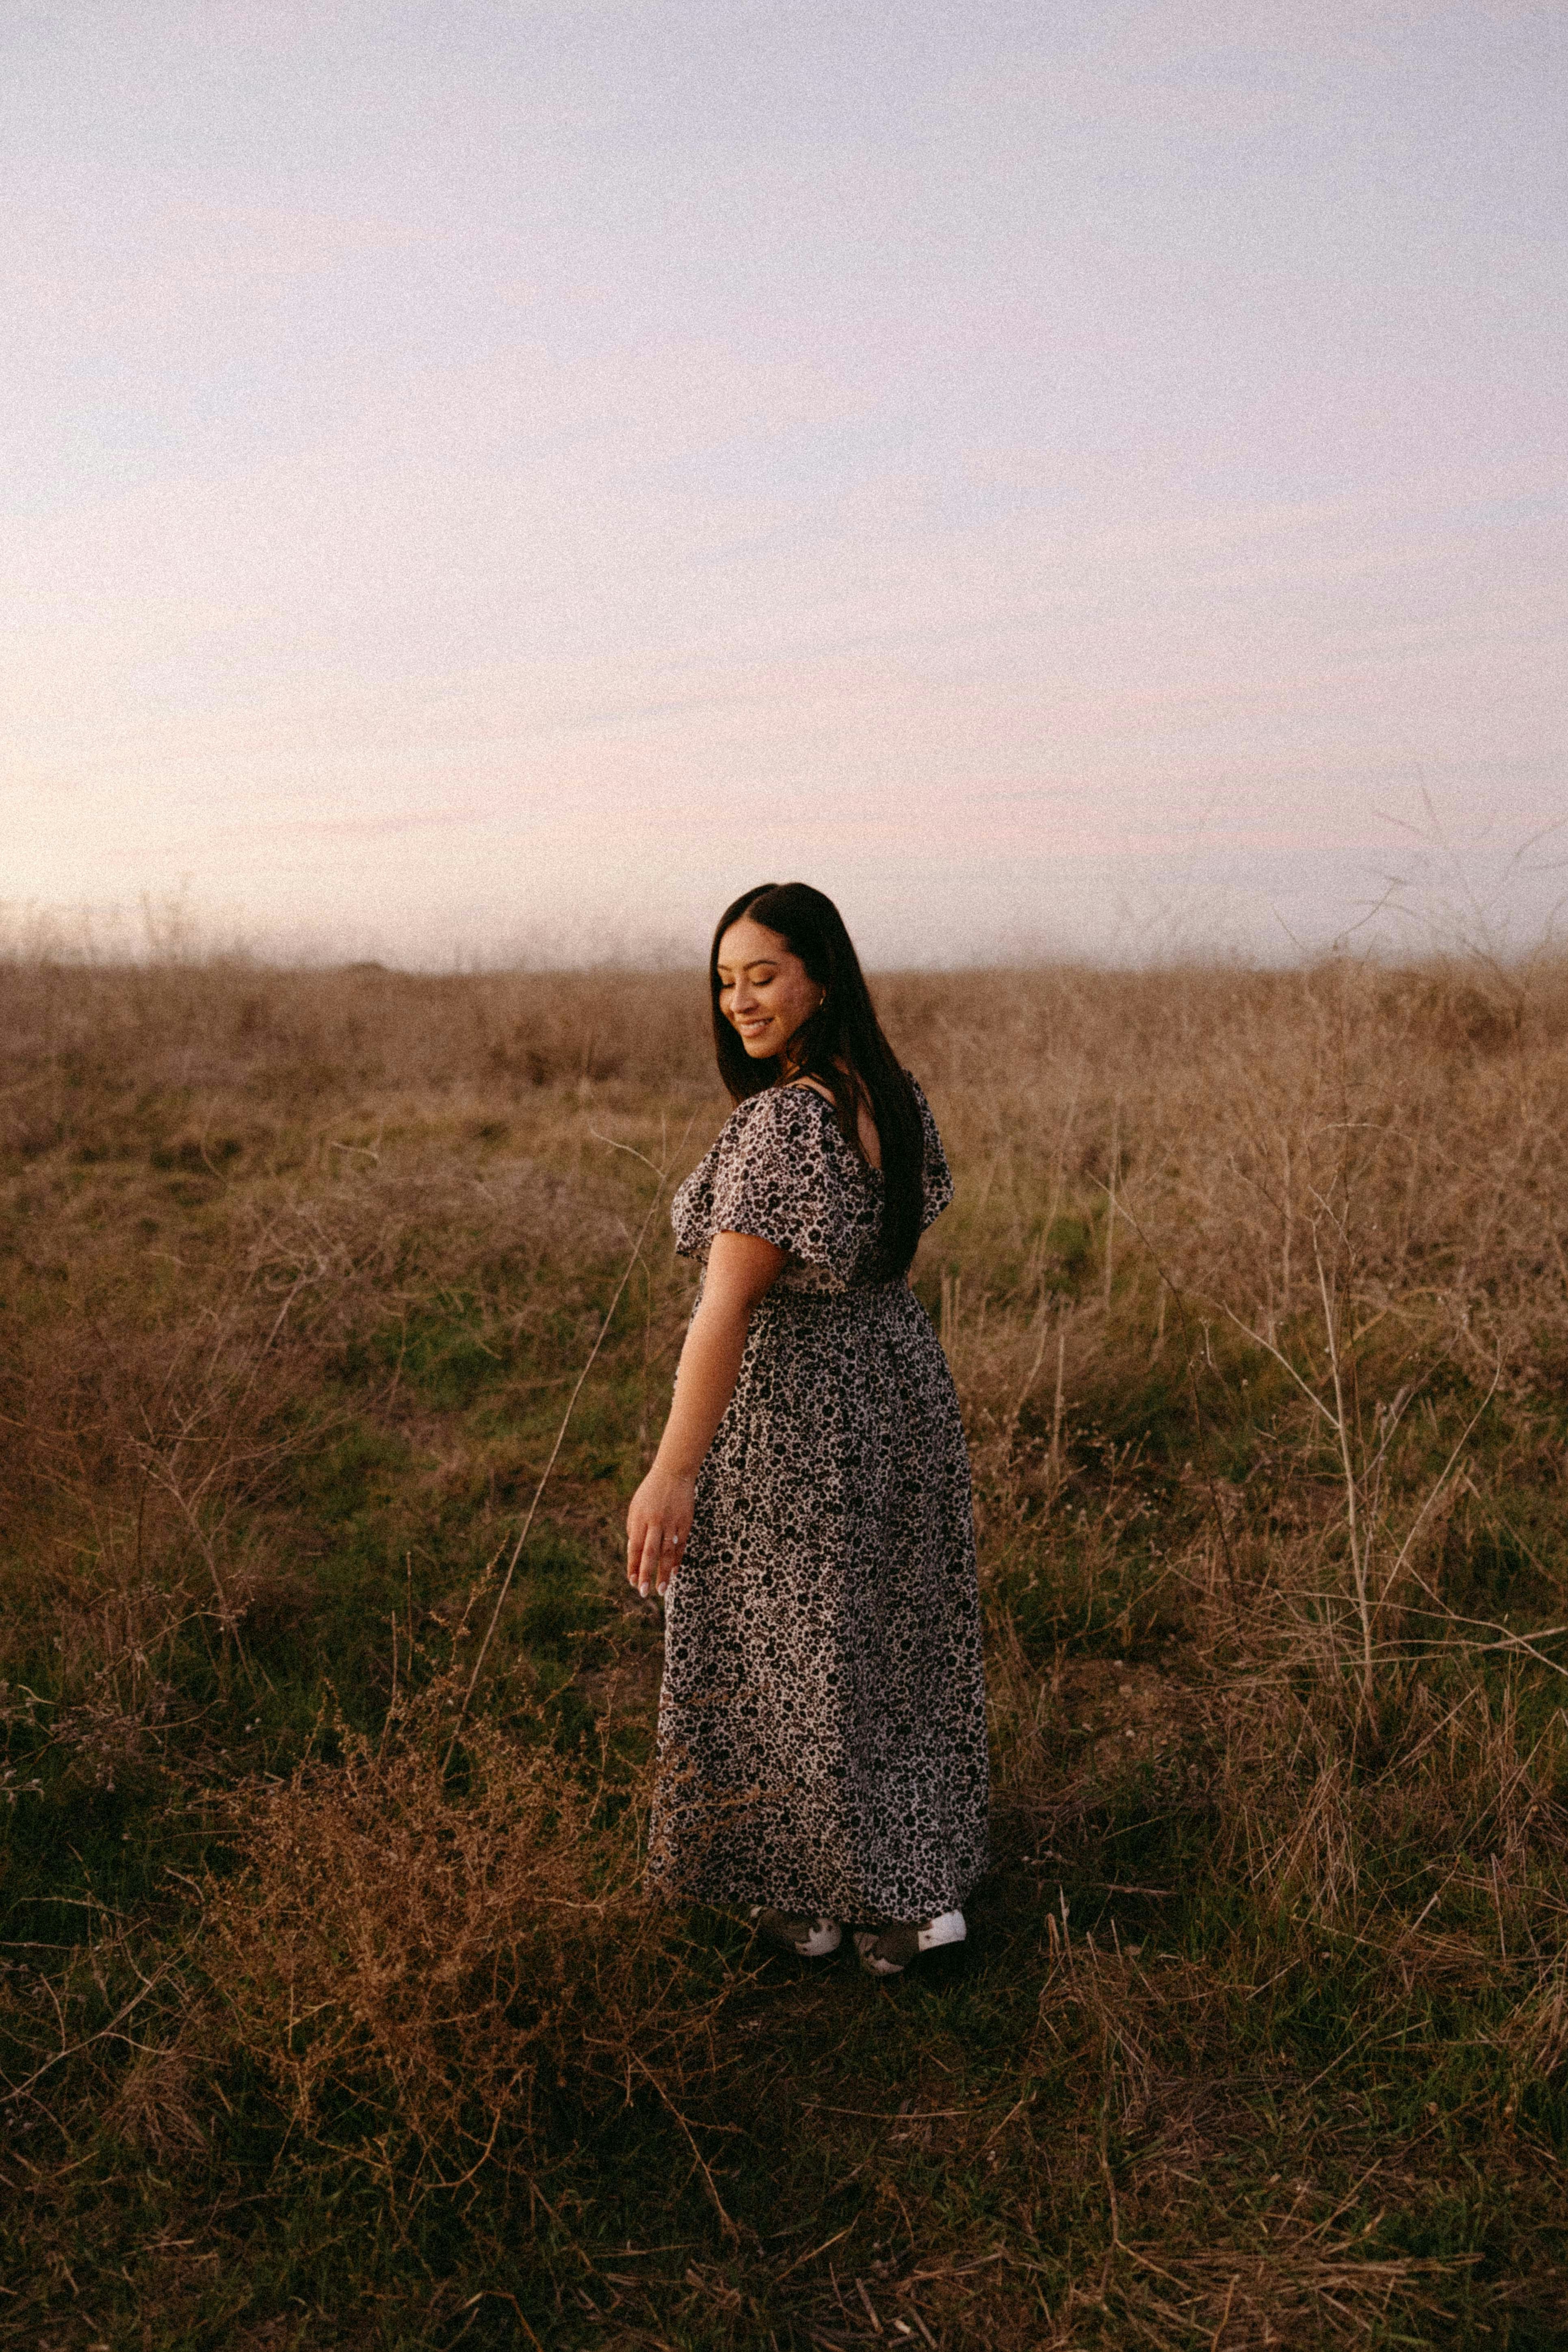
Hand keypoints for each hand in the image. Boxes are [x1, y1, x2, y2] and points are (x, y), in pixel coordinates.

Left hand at [626, 1465, 694, 1598]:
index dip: (633, 1566)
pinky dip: (677, 1560)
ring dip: (664, 1572)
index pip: (634, 1547)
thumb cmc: (650, 1492)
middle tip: (644, 1593)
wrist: (673, 1473)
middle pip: (649, 1552)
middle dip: (646, 1574)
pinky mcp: (684, 1522)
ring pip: (667, 1552)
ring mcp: (671, 1522)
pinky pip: (680, 1545)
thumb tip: (635, 1551)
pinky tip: (674, 1572)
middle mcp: (654, 1522)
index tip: (633, 1582)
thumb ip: (634, 1528)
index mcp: (639, 1519)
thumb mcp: (636, 1507)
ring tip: (662, 1589)